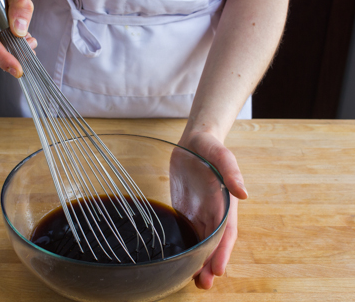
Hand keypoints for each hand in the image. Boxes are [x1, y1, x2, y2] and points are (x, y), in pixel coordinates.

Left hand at [178, 131, 247, 289]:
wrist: (194, 141)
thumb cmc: (210, 147)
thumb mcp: (221, 155)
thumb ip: (231, 171)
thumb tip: (243, 193)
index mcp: (224, 203)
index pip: (225, 232)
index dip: (222, 252)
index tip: (218, 270)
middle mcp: (213, 212)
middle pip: (213, 243)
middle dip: (210, 264)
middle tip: (203, 284)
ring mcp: (199, 213)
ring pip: (200, 243)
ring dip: (199, 262)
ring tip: (194, 281)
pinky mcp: (185, 211)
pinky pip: (187, 233)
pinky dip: (187, 249)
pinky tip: (181, 261)